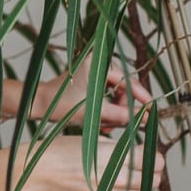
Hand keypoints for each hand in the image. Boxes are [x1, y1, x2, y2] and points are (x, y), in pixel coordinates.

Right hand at [13, 135, 162, 190]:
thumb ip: (119, 148)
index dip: (156, 158)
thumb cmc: (64, 150)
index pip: (153, 161)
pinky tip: (120, 190)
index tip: (152, 157)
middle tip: (147, 169)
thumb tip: (139, 152)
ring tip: (133, 179)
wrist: (40, 169)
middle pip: (151, 181)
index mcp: (115, 155)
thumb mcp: (94, 140)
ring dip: (141, 188)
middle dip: (153, 174)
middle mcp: (115, 176)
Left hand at [31, 54, 153, 131]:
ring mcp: (92, 73)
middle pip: (123, 88)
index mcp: (97, 64)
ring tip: (109, 127)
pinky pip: (106, 96)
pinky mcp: (88, 82)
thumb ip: (121, 115)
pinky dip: (107, 110)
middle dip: (124, 108)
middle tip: (125, 124)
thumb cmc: (61, 105)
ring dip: (115, 112)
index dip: (141, 97)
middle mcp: (96, 64)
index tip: (151, 110)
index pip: (128, 81)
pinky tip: (104, 124)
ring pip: (115, 95)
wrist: (38, 105)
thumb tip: (144, 118)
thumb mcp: (94, 112)